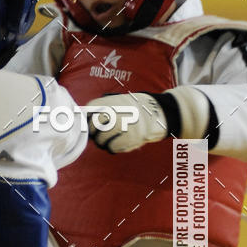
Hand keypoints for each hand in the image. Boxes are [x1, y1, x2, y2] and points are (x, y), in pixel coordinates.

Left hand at [87, 86, 212, 152]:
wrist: (162, 113)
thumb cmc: (138, 108)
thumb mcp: (122, 99)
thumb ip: (105, 105)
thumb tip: (85, 114)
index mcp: (114, 101)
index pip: (91, 108)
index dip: (87, 117)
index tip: (89, 122)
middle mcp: (118, 112)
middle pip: (93, 126)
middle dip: (93, 132)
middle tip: (97, 134)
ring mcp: (124, 126)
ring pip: (101, 139)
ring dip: (101, 142)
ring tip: (107, 140)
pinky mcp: (130, 138)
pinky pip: (112, 147)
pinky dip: (112, 148)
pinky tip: (116, 144)